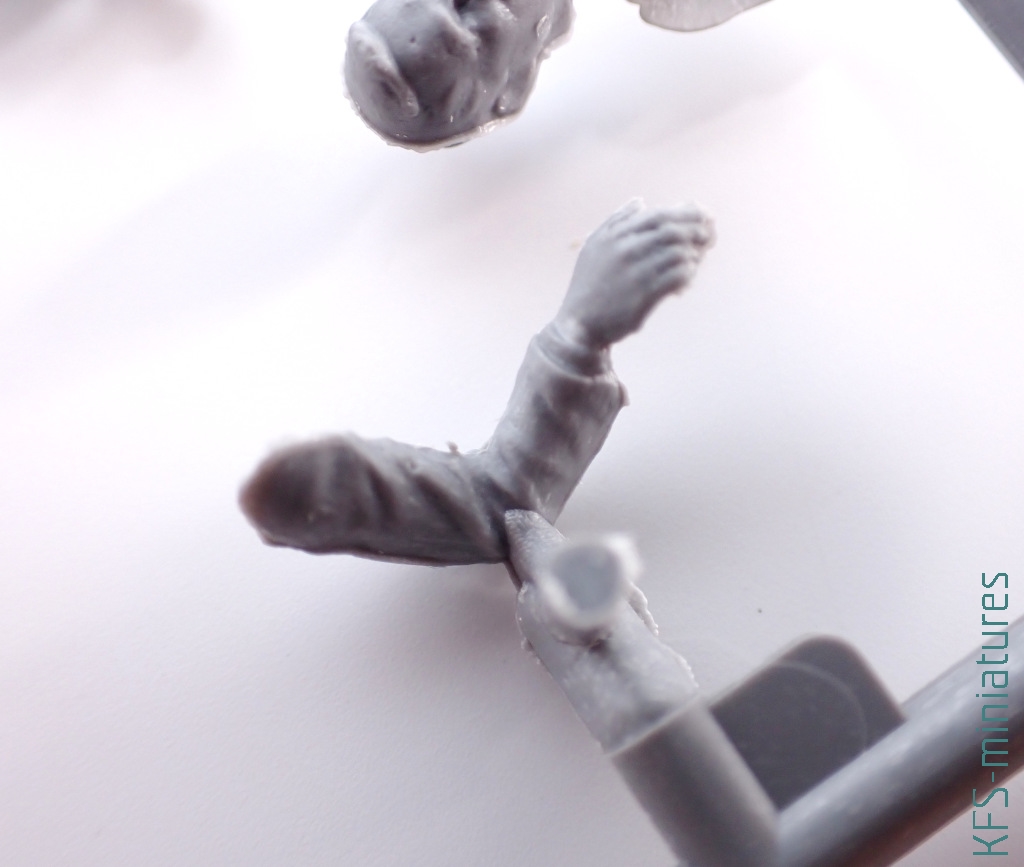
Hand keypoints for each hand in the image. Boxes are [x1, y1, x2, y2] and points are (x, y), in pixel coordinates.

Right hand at [556, 200, 714, 348]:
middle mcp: (625, 249)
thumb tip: (640, 202)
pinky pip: (677, 277)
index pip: (659, 215)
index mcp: (615, 235)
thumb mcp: (594, 247)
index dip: (685, 214)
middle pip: (673, 231)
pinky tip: (685, 283)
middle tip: (709, 237)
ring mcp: (635, 272)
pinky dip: (687, 275)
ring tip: (695, 262)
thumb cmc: (588, 285)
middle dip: (697, 231)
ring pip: (679, 253)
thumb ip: (616, 222)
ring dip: (693, 255)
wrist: (579, 324)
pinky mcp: (644, 295)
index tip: (701, 217)